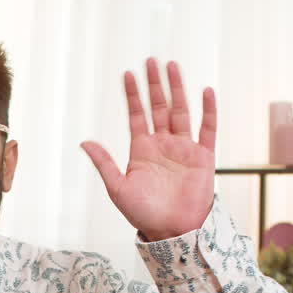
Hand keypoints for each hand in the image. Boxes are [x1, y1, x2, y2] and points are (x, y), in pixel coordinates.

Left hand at [81, 58, 216, 240]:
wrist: (172, 231)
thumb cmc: (144, 214)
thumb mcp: (118, 188)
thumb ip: (104, 163)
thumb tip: (84, 142)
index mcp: (142, 150)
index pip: (137, 115)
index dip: (133, 95)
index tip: (127, 73)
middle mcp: (163, 144)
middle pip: (158, 107)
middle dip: (154, 84)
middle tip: (150, 60)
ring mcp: (184, 148)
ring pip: (180, 111)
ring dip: (177, 89)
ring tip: (172, 66)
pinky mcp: (203, 156)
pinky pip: (207, 129)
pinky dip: (208, 110)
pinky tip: (206, 91)